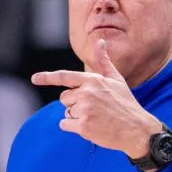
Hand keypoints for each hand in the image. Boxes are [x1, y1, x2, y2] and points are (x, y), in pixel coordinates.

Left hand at [31, 39, 161, 158]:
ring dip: (76, 117)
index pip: (64, 77)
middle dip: (75, 103)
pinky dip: (74, 128)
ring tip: (96, 118)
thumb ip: (103, 61)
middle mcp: (86, 93)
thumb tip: (99, 41)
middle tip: (95, 109)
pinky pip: (65, 124)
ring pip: (66, 112)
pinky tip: (91, 127)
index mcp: (93, 80)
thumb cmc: (126, 104)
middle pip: (64, 98)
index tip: (35, 78)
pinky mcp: (83, 126)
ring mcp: (84, 110)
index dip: (47, 77)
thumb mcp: (116, 79)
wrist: (137, 129)